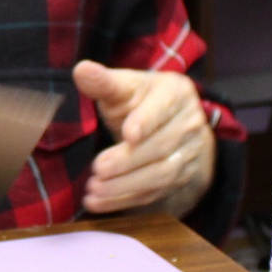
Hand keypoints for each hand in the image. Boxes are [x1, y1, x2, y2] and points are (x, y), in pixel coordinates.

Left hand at [74, 60, 215, 217]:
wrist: (167, 124)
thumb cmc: (139, 101)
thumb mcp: (124, 86)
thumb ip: (103, 81)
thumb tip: (81, 69)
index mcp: (176, 92)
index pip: (163, 107)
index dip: (147, 121)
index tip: (128, 133)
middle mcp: (189, 123)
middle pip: (162, 146)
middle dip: (128, 160)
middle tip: (98, 168)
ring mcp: (188, 153)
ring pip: (161, 174)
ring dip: (126, 185)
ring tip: (94, 188)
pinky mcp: (180, 179)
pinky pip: (154, 193)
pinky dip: (124, 200)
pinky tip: (98, 202)